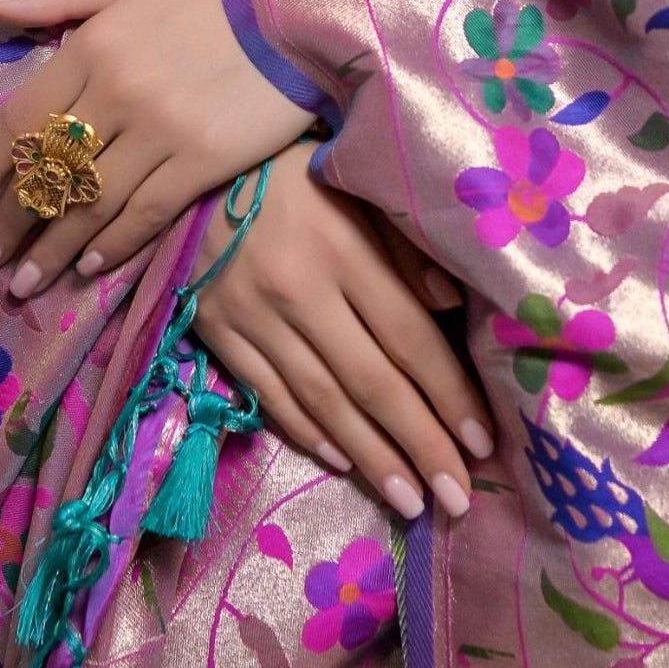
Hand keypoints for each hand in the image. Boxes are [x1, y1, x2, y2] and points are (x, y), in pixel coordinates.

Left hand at [0, 0, 311, 297]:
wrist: (296, 10)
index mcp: (91, 47)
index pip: (19, 121)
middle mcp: (115, 95)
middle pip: (48, 173)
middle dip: (10, 224)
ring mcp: (159, 133)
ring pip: (90, 204)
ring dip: (52, 250)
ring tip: (23, 284)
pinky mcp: (201, 163)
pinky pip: (145, 214)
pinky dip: (114, 245)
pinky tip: (90, 268)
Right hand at [192, 144, 494, 522]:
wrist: (187, 167)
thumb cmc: (288, 171)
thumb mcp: (353, 185)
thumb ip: (403, 242)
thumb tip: (452, 303)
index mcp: (345, 248)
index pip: (409, 337)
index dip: (449, 394)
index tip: (481, 443)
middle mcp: (302, 290)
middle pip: (372, 382)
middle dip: (420, 445)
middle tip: (457, 500)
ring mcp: (255, 317)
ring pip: (322, 401)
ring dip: (370, 457)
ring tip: (410, 500)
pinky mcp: (217, 331)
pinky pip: (268, 393)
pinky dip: (307, 431)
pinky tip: (341, 462)